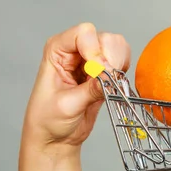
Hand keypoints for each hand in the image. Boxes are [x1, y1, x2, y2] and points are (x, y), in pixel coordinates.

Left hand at [23, 22, 130, 150]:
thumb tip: (109, 78)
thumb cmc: (48, 119)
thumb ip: (90, 90)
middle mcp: (73, 50)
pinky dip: (122, 71)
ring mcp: (89, 59)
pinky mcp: (102, 72)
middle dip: (109, 59)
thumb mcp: (67, 105)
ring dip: (118, 64)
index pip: (82, 33)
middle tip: (106, 81)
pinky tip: (112, 86)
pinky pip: (121, 60)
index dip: (94, 50)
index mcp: (56, 50)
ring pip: (116, 46)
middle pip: (103, 37)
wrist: (54, 137)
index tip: (98, 72)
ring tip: (108, 85)